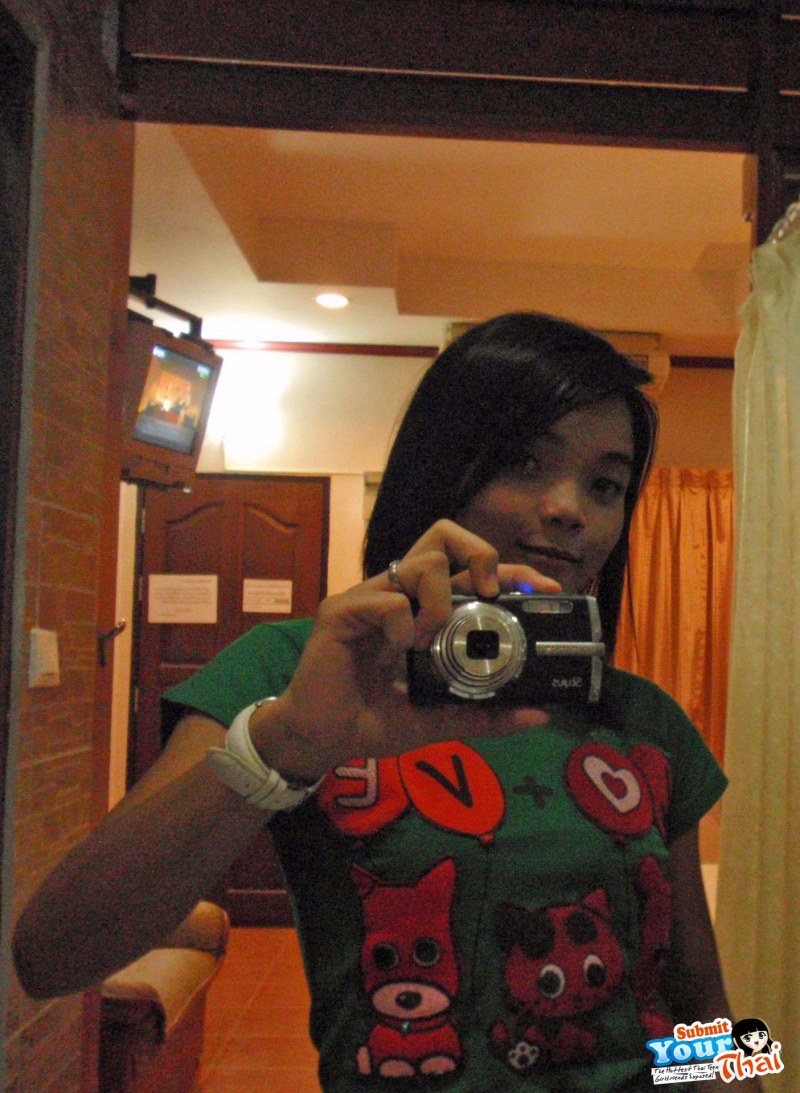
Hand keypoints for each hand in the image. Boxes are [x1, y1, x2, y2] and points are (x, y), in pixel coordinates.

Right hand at [252, 519, 560, 779]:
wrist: (322, 741)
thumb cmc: (373, 722)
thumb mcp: (440, 719)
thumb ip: (485, 714)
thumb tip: (539, 713)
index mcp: (424, 611)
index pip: (470, 570)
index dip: (509, 570)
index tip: (544, 588)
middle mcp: (399, 594)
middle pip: (443, 535)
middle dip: (479, 552)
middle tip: (490, 592)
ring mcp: (369, 598)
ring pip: (420, 561)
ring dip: (440, 597)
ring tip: (433, 636)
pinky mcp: (342, 611)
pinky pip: (386, 598)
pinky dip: (403, 624)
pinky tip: (399, 650)